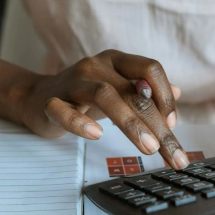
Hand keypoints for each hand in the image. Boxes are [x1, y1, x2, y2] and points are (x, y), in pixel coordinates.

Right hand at [18, 50, 189, 169]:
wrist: (36, 97)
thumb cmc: (82, 96)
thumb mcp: (116, 90)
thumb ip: (145, 91)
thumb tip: (178, 92)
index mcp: (115, 61)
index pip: (150, 68)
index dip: (165, 96)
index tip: (172, 125)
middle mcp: (96, 66)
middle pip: (133, 91)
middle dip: (157, 124)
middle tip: (171, 153)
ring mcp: (72, 82)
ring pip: (104, 96)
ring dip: (130, 123)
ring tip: (148, 147)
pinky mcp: (50, 102)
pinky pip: (64, 110)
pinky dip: (81, 122)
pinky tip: (96, 135)